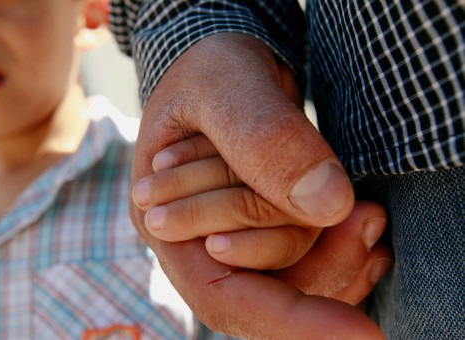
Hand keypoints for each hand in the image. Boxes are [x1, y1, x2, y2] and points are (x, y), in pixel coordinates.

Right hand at [130, 32, 386, 338]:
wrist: (222, 70)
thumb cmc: (206, 71)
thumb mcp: (222, 85)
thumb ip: (262, 138)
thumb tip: (327, 203)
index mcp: (163, 219)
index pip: (221, 292)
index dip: (287, 321)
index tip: (359, 335)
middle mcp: (198, 241)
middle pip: (266, 288)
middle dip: (325, 263)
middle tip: (371, 215)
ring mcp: (236, 237)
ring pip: (296, 277)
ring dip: (340, 253)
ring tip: (372, 215)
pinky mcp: (269, 227)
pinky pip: (311, 258)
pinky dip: (345, 248)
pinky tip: (368, 229)